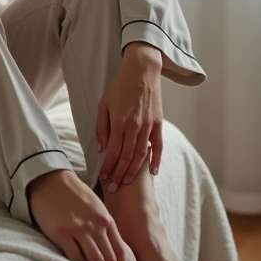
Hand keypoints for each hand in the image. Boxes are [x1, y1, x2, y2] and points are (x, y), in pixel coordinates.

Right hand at [28, 169, 129, 260]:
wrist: (49, 180)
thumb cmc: (73, 194)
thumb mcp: (95, 206)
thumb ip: (103, 225)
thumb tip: (110, 247)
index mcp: (106, 219)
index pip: (119, 249)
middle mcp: (95, 226)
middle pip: (109, 259)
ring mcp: (79, 229)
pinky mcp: (62, 233)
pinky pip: (74, 255)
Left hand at [96, 43, 163, 192]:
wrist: (141, 71)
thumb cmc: (119, 86)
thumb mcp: (104, 104)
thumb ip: (102, 127)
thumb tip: (102, 148)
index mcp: (119, 122)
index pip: (112, 152)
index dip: (108, 167)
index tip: (104, 178)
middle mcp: (135, 126)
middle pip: (126, 157)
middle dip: (119, 175)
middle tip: (114, 188)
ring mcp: (148, 126)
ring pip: (141, 155)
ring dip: (134, 171)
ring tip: (127, 183)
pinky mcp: (158, 124)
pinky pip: (158, 146)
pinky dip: (156, 160)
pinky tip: (153, 172)